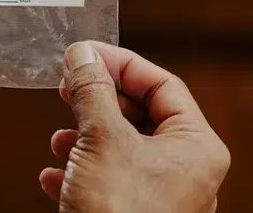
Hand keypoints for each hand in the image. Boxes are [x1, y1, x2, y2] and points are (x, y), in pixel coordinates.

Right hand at [40, 42, 229, 212]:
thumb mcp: (101, 139)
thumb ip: (91, 90)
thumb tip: (83, 54)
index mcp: (197, 147)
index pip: (163, 84)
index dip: (121, 63)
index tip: (85, 54)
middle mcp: (187, 172)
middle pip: (141, 115)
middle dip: (99, 103)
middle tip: (67, 89)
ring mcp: (163, 199)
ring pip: (122, 150)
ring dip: (85, 138)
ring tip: (59, 140)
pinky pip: (110, 183)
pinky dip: (82, 173)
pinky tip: (54, 177)